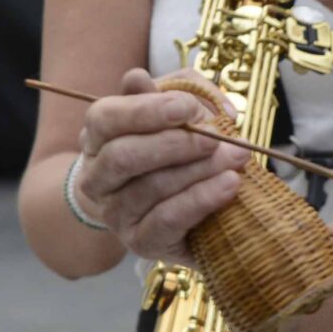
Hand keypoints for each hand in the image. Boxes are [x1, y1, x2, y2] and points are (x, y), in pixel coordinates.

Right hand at [72, 68, 242, 263]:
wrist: (178, 210)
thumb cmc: (175, 151)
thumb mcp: (180, 111)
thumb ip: (181, 91)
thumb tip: (169, 89)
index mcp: (98, 136)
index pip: (105, 118)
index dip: (145, 111)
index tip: (187, 107)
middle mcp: (97, 176)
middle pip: (122, 156)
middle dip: (175, 144)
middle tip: (216, 138)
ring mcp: (115, 213)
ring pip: (149, 189)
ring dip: (198, 170)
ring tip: (235, 158)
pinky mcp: (140, 242)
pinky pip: (167, 220)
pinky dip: (202, 200)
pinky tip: (230, 184)